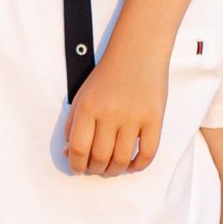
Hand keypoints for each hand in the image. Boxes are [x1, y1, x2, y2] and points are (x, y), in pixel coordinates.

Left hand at [65, 54, 167, 175]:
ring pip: (122, 159)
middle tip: (96, 169)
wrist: (138, 52)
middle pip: (100, 158)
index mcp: (88, 107)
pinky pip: (148, 153)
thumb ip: (72, 125)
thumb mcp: (82, 96)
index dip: (76, 165)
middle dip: (95, 170)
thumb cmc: (108, 76)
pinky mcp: (154, 118)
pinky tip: (132, 165)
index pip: (78, 148)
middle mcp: (110, 113)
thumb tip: (68, 154)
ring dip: (115, 171)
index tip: (78, 169)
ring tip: (112, 168)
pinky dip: (139, 165)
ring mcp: (134, 116)